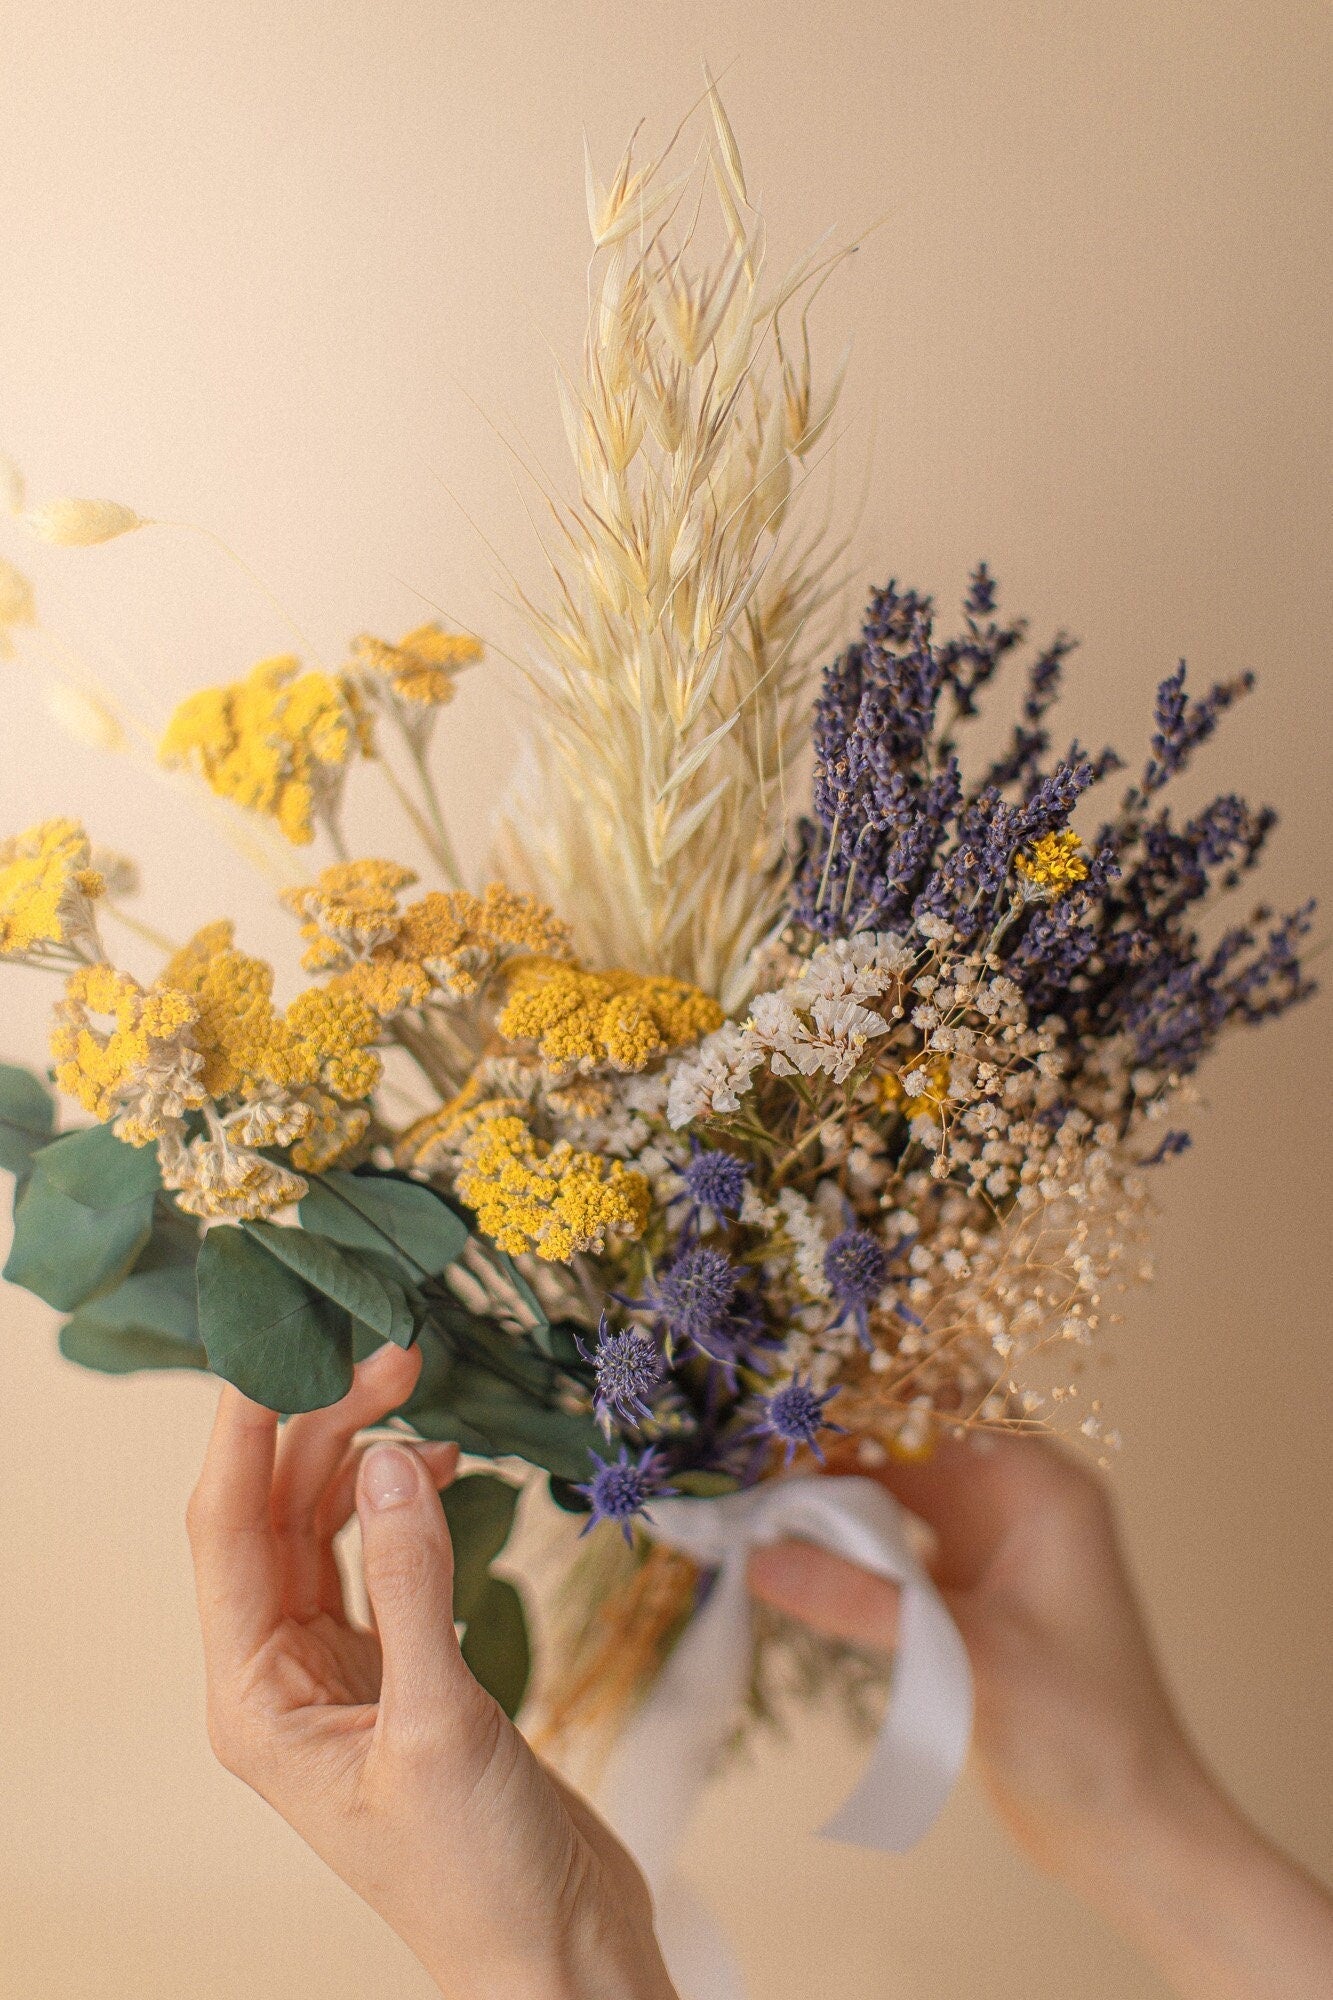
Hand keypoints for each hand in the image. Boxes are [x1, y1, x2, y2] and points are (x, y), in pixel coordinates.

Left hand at [187, 1343, 677, 1999]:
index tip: (280, 1343)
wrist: (555, 1951)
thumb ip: (413, 1583)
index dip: (245, 1430)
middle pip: (279, 1515)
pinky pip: (384, 1561)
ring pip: (329, 1529)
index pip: (227, 1531)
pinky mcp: (404, 1672)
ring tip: (419, 1401)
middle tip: (392, 1356)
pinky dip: (408, 1507)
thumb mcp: (440, 1723)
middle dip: (323, 1427)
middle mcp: (283, 1678)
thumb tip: (388, 1460)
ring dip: (364, 1461)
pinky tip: (445, 1474)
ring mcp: (343, 1673)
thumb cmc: (478, 1874)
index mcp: (255, 1699)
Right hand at [748, 1434, 1332, 1999]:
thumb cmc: (1088, 1734)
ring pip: (889, 1494)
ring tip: (745, 1500)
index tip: (775, 1416)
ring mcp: (985, 1549)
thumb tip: (762, 1559)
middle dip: (828, 1448)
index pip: (937, 1410)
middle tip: (740, 1462)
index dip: (859, 1404)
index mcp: (1041, 1487)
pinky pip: (886, 1547)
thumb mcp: (972, 1658)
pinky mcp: (959, 1597)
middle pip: (904, 1445)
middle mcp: (1012, 1502)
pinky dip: (839, 1547)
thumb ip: (867, 1603)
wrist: (1127, 1832)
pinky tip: (783, 1552)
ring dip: (827, 1498)